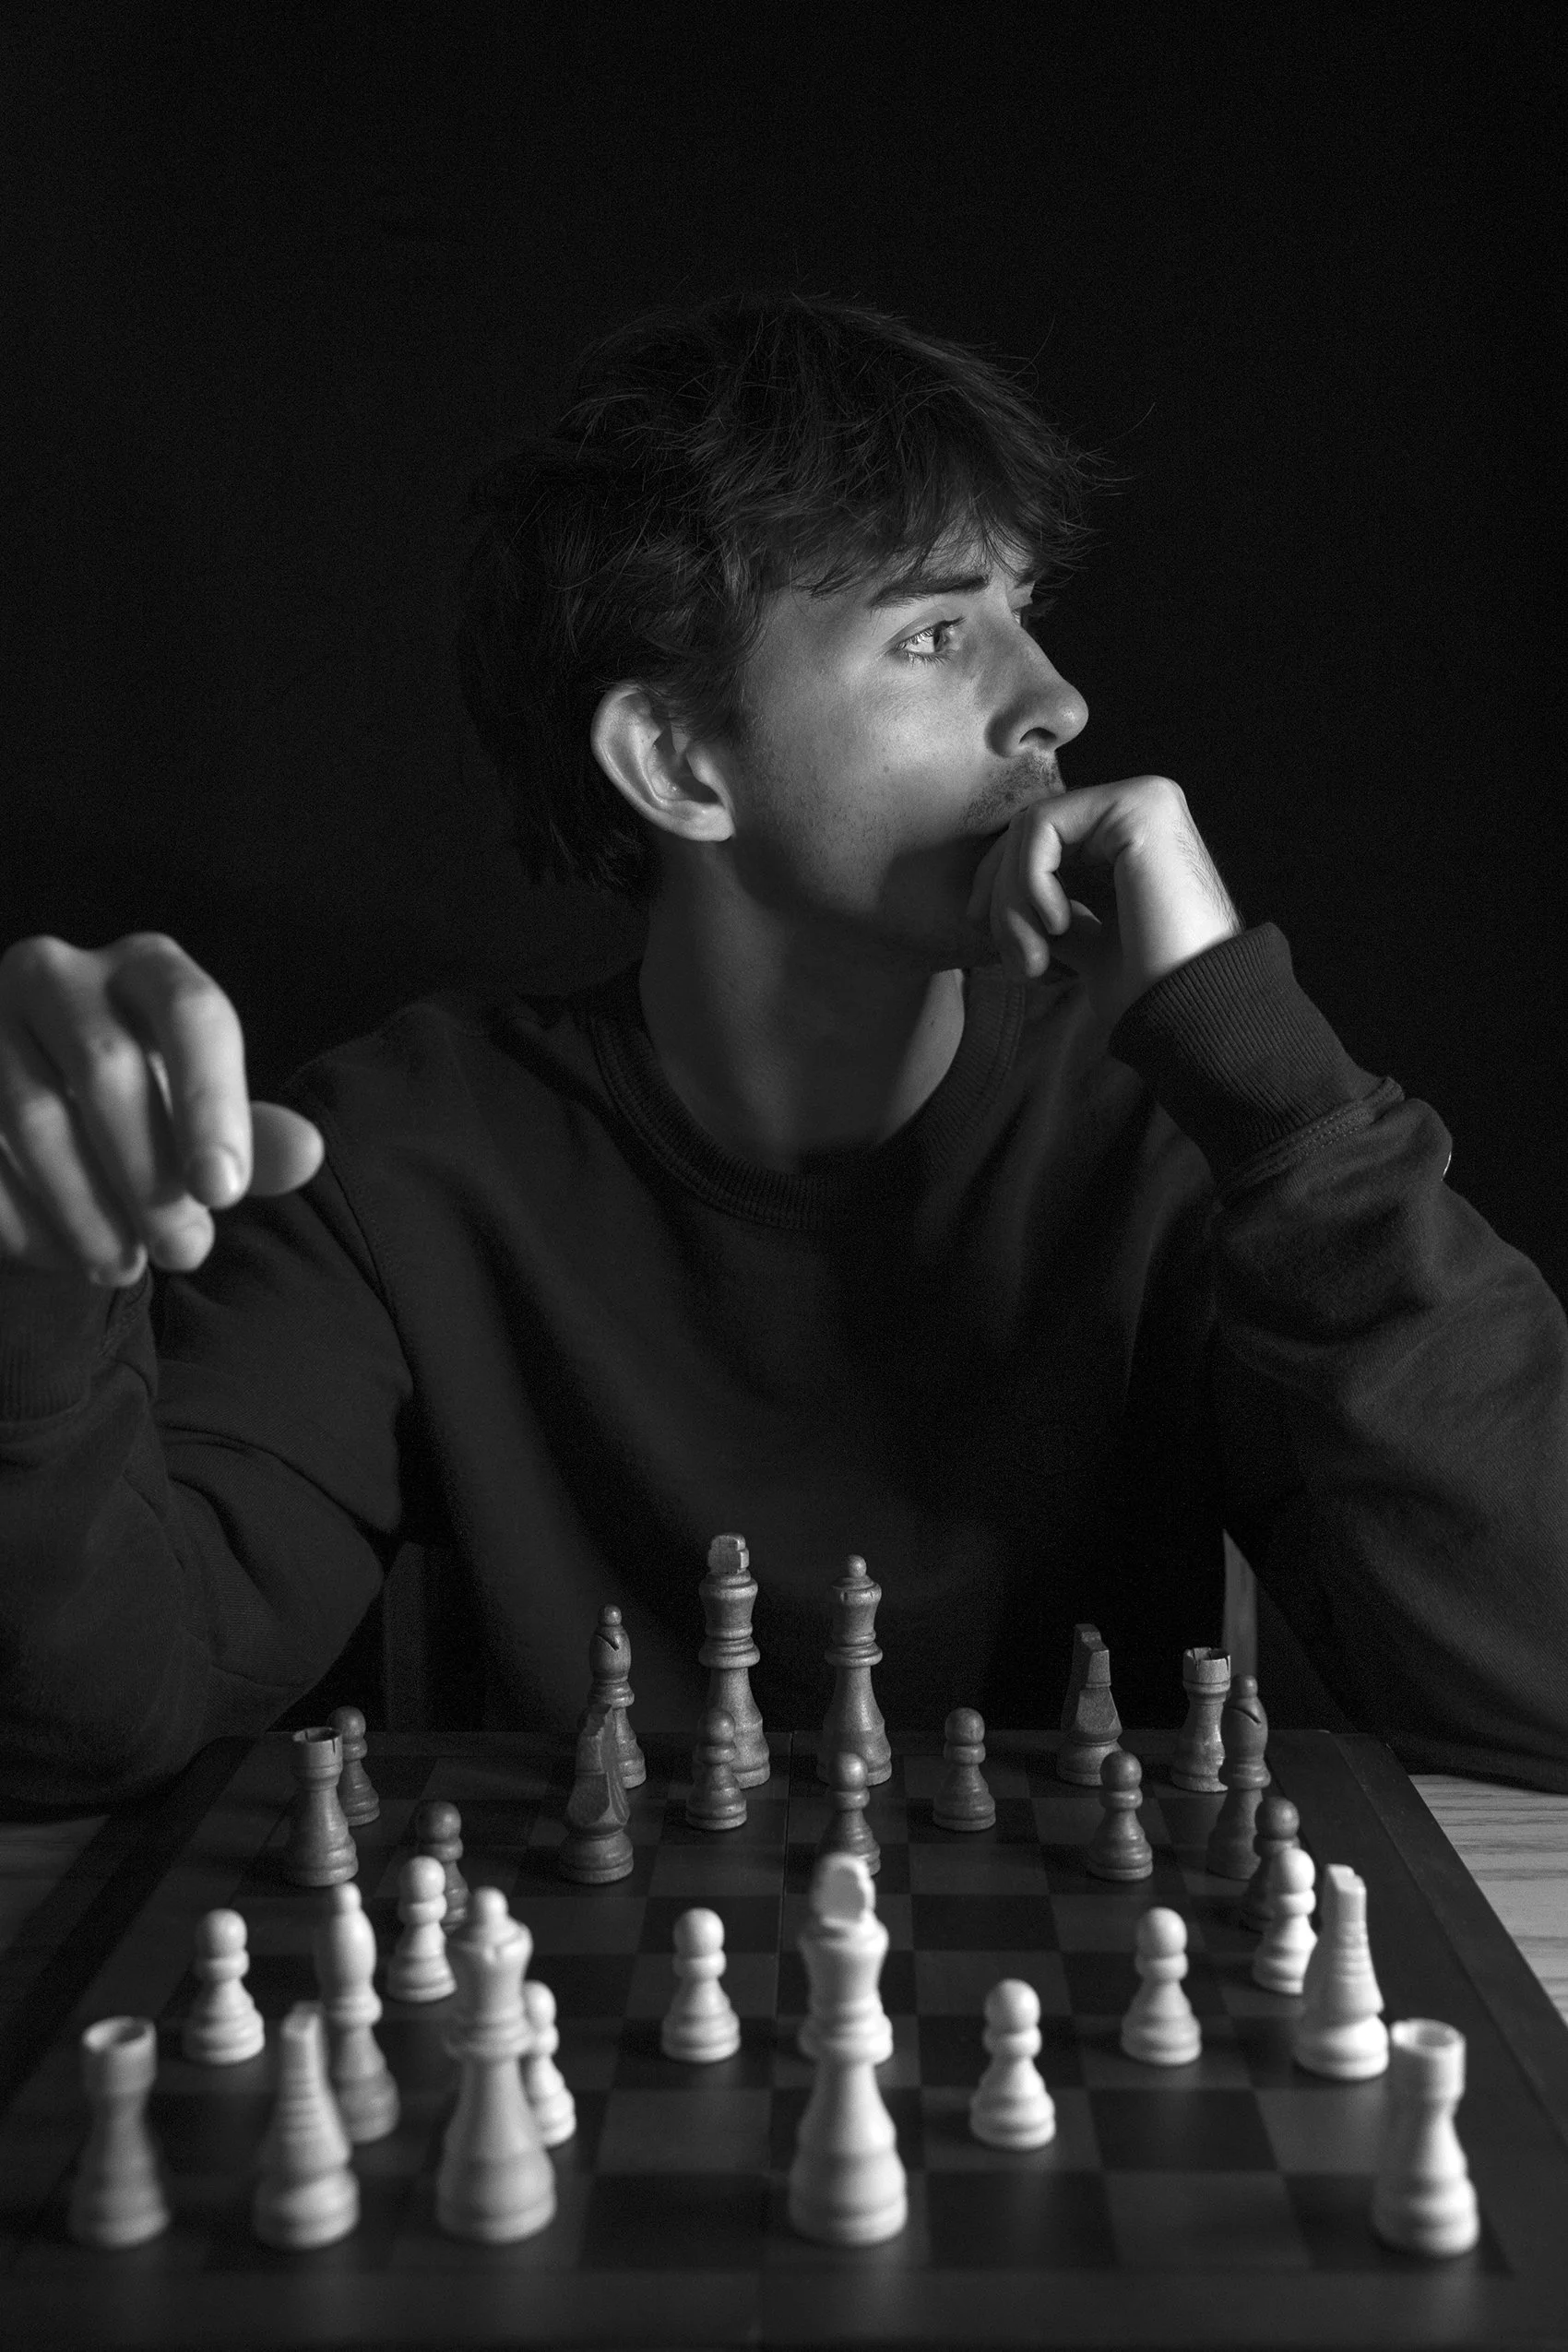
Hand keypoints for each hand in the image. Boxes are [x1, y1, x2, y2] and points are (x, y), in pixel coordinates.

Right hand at [0, 933, 324, 1285]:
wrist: (47, 1130)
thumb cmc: (147, 1116)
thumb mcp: (204, 1123)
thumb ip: (255, 1140)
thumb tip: (307, 1153)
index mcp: (146, 968)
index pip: (192, 1014)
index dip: (211, 1105)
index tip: (225, 1192)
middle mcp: (58, 974)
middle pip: (107, 1066)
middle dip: (150, 1174)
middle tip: (187, 1252)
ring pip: (34, 1115)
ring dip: (86, 1205)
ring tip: (125, 1268)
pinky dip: (25, 1214)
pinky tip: (64, 1255)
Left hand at [965, 774, 1242, 1028]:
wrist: (1192, 1012)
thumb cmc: (1145, 988)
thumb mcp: (1083, 942)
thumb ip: (1049, 910)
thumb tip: (989, 904)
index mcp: (1131, 838)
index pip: (1038, 841)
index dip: (1000, 889)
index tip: (995, 946)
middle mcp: (1140, 807)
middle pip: (1029, 832)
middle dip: (1003, 900)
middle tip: (1019, 964)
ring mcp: (1144, 799)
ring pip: (1030, 829)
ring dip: (1014, 903)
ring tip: (1036, 961)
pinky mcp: (1140, 806)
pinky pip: (1042, 827)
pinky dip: (1030, 883)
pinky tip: (1058, 925)